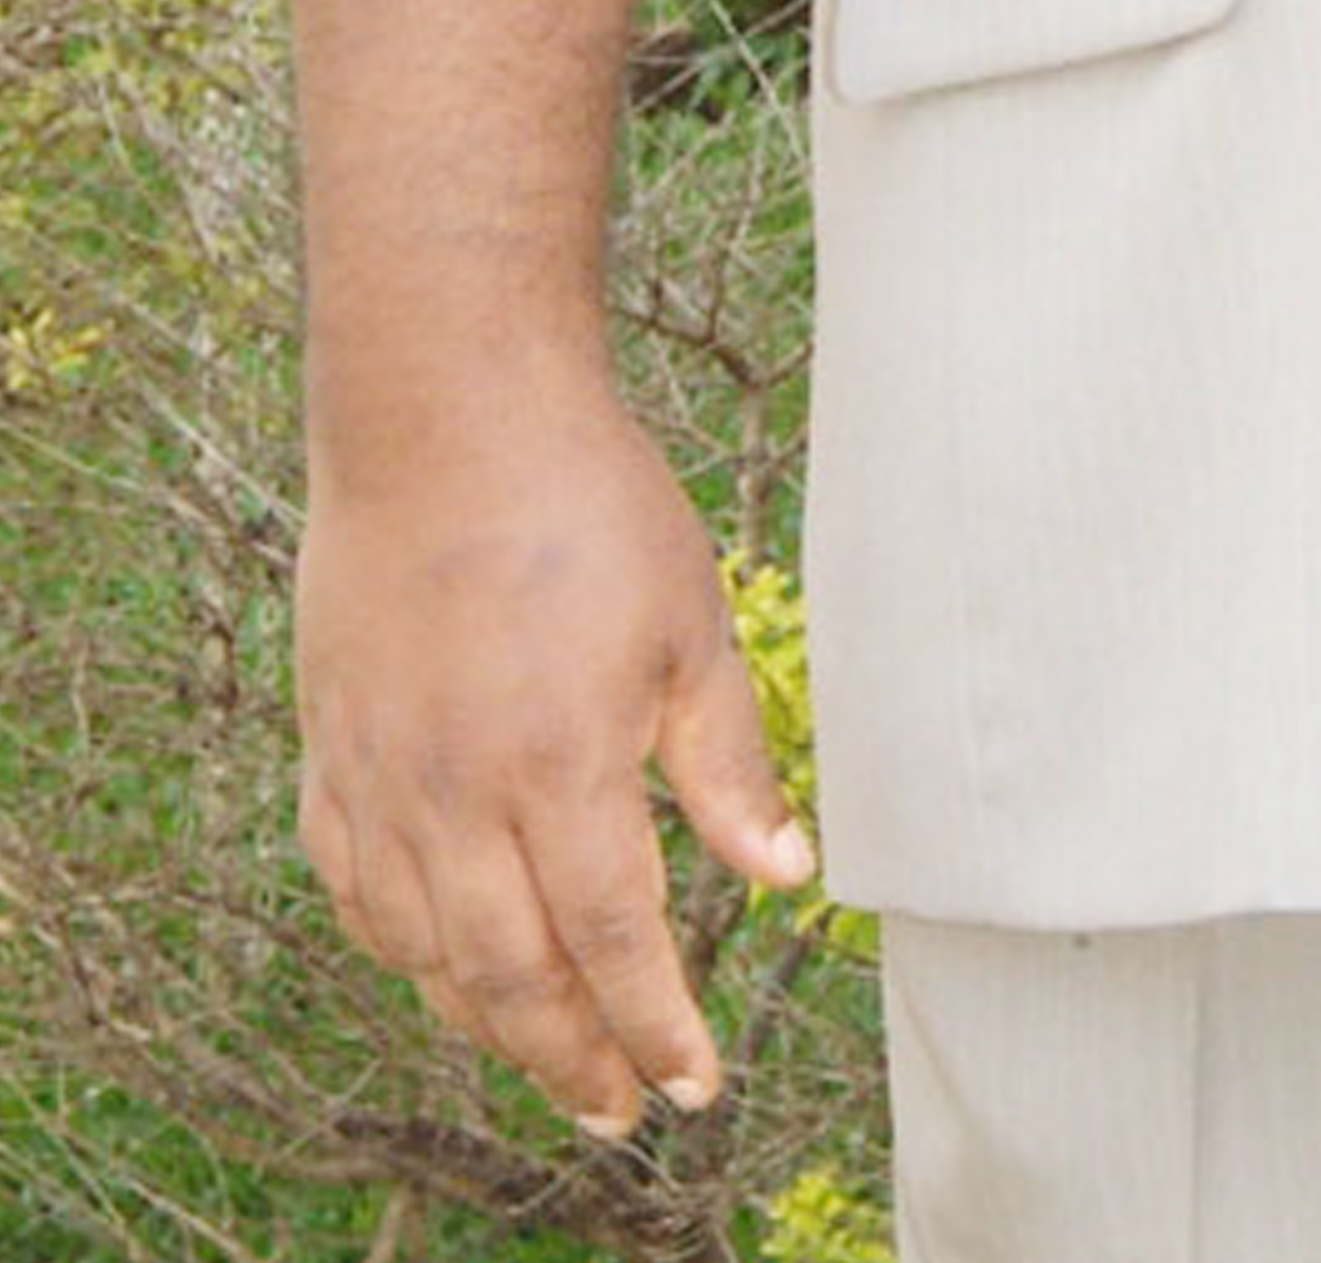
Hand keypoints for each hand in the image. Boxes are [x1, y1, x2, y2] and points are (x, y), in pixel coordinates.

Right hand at [296, 386, 815, 1142]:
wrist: (447, 415)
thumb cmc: (586, 503)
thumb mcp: (692, 624)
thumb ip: (726, 763)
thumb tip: (782, 874)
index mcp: (561, 767)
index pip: (614, 944)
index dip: (655, 1027)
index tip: (692, 1086)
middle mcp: (458, 795)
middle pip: (513, 978)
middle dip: (573, 1062)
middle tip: (619, 1111)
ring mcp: (381, 779)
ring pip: (425, 955)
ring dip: (488, 1023)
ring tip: (548, 1055)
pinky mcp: (331, 751)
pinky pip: (355, 893)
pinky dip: (399, 950)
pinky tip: (439, 964)